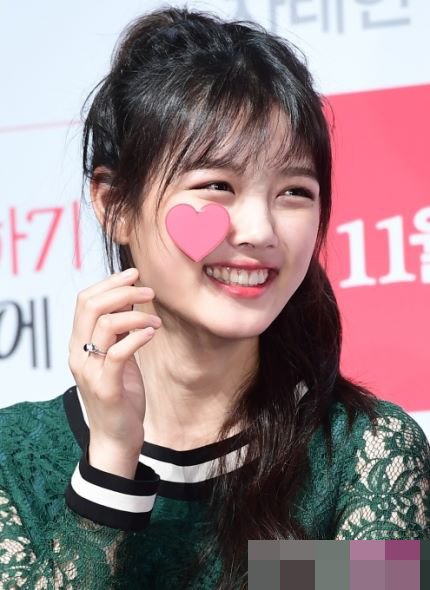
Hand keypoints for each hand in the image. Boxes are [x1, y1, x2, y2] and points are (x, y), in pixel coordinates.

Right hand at [68, 268, 161, 477]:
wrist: (117, 437)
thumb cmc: (120, 394)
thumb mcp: (118, 356)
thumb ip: (119, 331)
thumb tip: (132, 298)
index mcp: (79, 344)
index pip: (85, 300)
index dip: (109, 283)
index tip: (134, 274)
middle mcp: (78, 354)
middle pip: (91, 306)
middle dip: (123, 291)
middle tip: (149, 291)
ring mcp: (90, 371)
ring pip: (106, 324)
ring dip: (136, 315)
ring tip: (156, 321)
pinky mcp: (106, 387)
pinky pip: (119, 353)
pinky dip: (137, 337)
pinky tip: (152, 333)